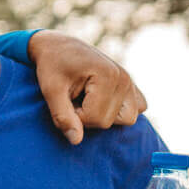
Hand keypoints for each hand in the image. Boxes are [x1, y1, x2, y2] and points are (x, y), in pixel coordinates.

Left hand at [28, 31, 145, 144]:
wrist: (58, 47)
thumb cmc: (52, 66)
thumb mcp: (51, 91)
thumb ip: (62, 116)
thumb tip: (76, 141)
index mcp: (108, 75)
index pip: (96, 119)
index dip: (75, 117)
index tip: (65, 100)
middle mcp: (124, 78)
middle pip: (110, 121)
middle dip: (87, 117)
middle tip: (74, 99)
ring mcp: (130, 82)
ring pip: (127, 119)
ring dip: (104, 115)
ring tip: (87, 100)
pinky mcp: (132, 86)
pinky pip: (138, 108)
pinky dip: (120, 110)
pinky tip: (101, 100)